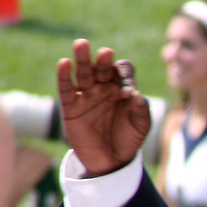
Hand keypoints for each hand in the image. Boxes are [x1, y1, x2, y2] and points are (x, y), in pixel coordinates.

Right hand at [56, 40, 152, 177]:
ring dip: (83, 59)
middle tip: (106, 53)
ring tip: (81, 45)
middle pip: (102, 67)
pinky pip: (66, 88)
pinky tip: (64, 63)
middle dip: (104, 60)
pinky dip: (64, 76)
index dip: (125, 74)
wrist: (110, 161)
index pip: (123, 70)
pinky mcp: (71, 106)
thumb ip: (142, 110)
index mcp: (122, 87)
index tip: (128, 89)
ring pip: (84, 73)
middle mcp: (104, 87)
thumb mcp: (141, 126)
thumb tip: (137, 95)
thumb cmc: (128, 139)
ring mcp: (87, 95)